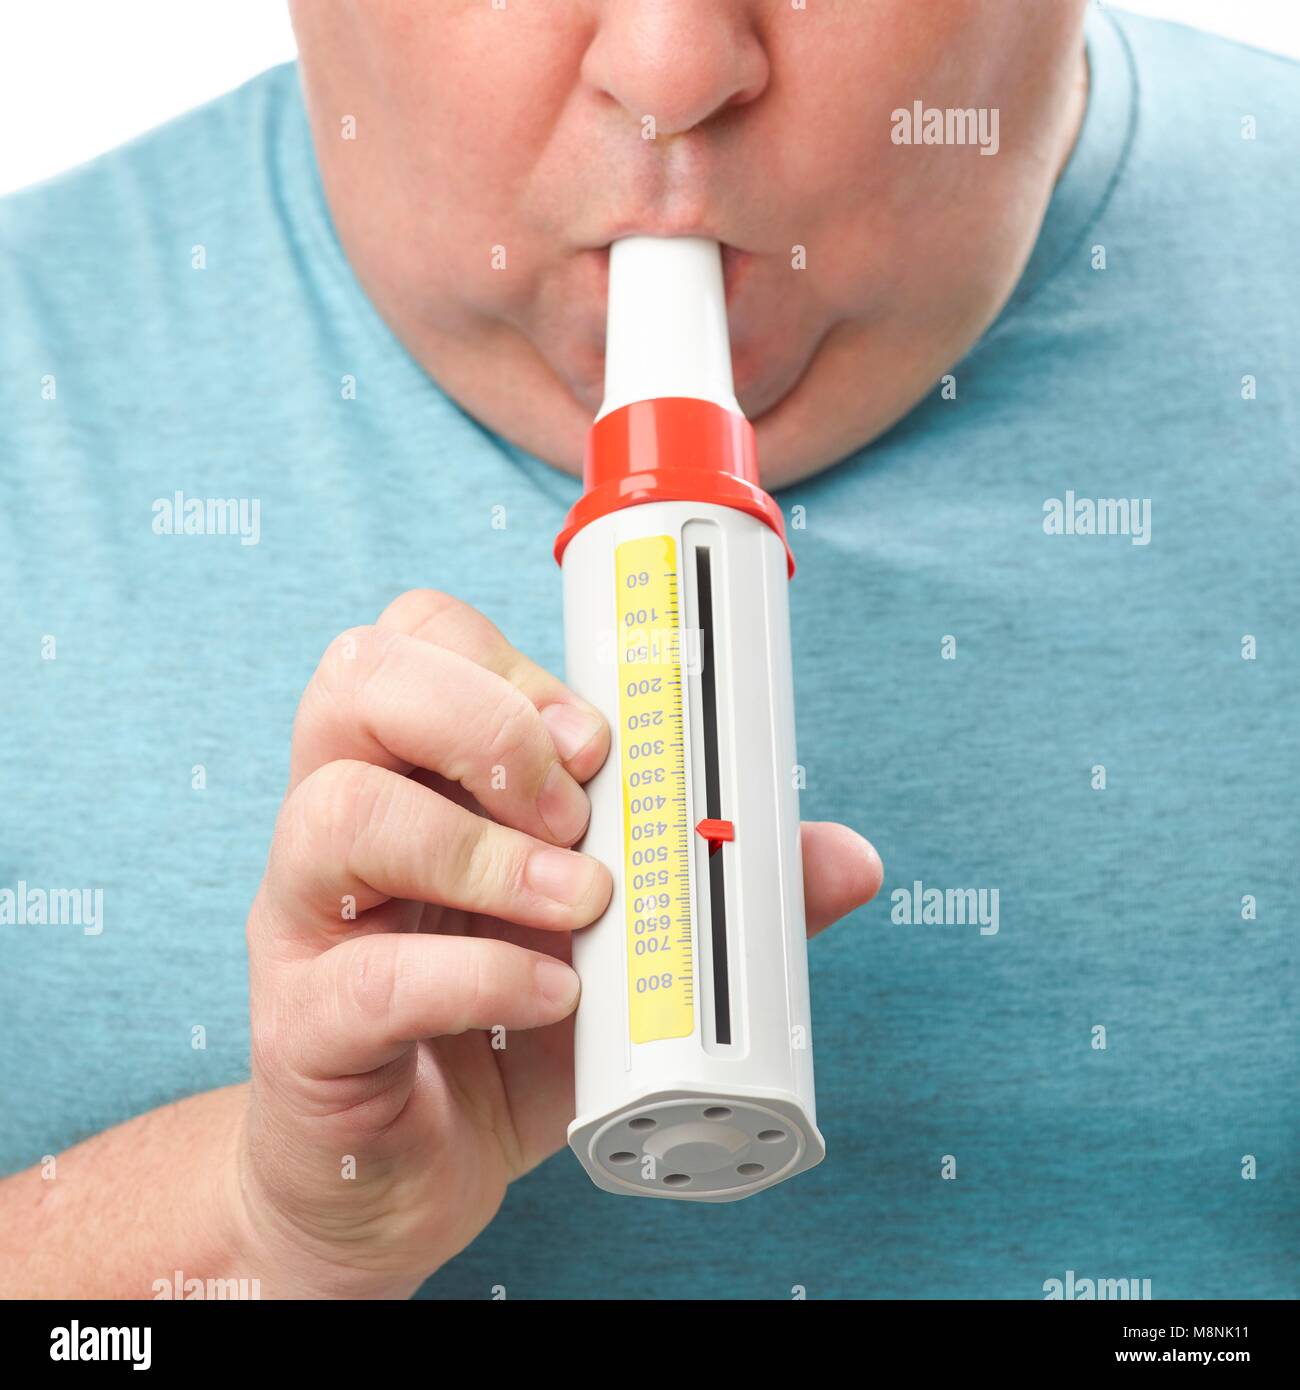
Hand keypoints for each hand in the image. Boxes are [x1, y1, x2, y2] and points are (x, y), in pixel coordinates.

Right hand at [233, 590, 882, 1297]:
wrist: (407, 1171)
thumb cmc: (501, 1031)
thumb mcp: (613, 946)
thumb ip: (715, 889)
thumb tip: (846, 857)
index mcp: (412, 777)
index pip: (418, 643)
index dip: (509, 661)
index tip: (602, 738)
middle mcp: (342, 827)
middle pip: (356, 683)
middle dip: (489, 722)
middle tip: (578, 810)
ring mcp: (308, 924)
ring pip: (337, 812)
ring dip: (484, 849)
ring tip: (580, 903)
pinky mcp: (303, 1030)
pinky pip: (366, 977)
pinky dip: (482, 976)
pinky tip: (554, 997)